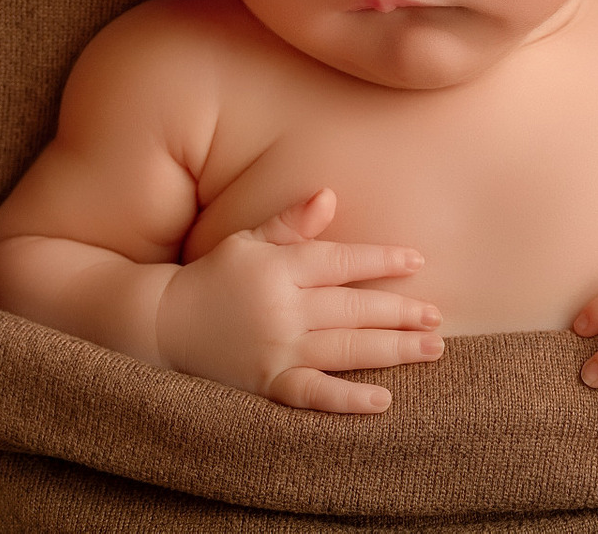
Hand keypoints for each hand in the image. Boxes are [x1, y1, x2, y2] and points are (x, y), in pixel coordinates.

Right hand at [155, 186, 443, 413]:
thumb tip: (328, 196)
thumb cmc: (213, 278)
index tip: (417, 262)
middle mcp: (283, 308)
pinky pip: (314, 394)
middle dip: (401, 311)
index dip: (382, 261)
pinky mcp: (267, 384)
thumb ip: (291, 224)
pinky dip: (348, 399)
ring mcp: (276, 349)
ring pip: (346, 348)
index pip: (343, 262)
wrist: (161, 325)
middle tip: (437, 316)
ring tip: (433, 349)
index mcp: (280, 267)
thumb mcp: (248, 241)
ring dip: (394, 349)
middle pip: (354, 308)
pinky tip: (383, 400)